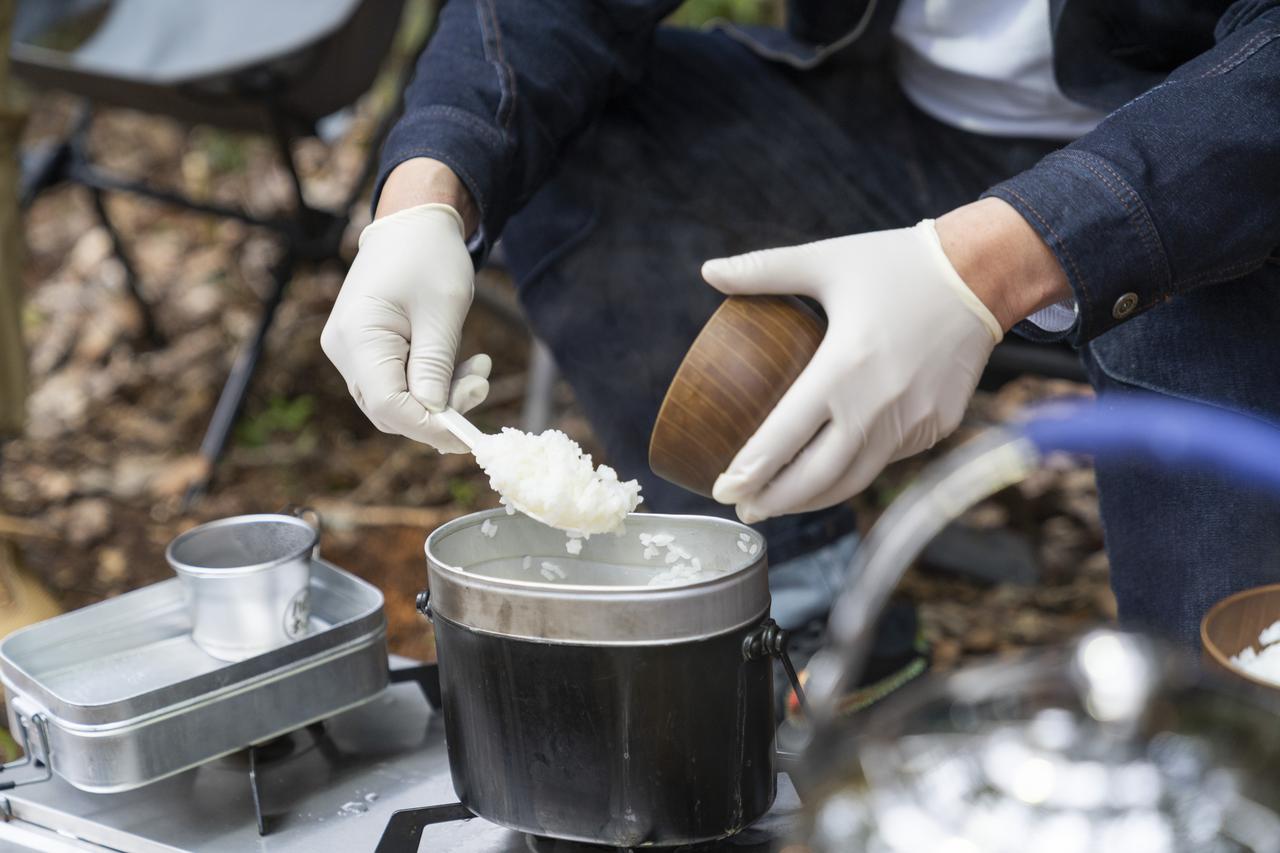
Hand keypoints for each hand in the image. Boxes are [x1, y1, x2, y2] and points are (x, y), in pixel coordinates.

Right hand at [321, 202, 488, 452]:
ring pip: (396, 401)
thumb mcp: (443, 309)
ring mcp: (351, 352)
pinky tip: (463, 365)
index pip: (388, 404)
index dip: (428, 425)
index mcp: (358, 336)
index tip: (468, 432)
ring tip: (478, 369)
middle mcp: (344, 349)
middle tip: (481, 384)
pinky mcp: (365, 352)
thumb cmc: (429, 256)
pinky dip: (432, 383)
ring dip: (441, 396)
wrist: (412, 223)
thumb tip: (434, 417)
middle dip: (439, 410)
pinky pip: (397, 384)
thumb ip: (436, 365)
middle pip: (389, 409)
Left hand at [705, 220, 1003, 522]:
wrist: (983, 272)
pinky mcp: (937, 427)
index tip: (723, 488)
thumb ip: (763, 270)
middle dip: (774, 501)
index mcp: (842, 369)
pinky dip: (853, 473)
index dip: (749, 472)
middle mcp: (877, 407)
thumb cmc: (898, 264)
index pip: (783, 439)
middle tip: (744, 508)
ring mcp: (912, 423)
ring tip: (779, 504)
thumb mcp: (827, 260)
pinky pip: (886, 460)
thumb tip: (708, 270)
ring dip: (813, 499)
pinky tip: (829, 474)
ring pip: (853, 481)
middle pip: (816, 478)